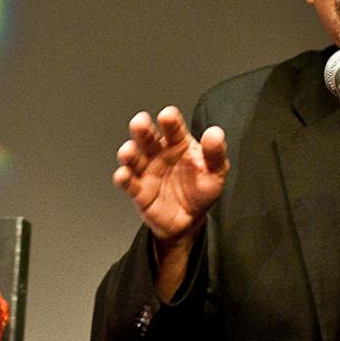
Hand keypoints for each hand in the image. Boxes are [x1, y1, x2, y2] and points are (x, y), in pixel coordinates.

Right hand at [114, 107, 229, 295]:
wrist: (188, 224)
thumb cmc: (202, 191)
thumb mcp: (215, 174)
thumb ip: (215, 154)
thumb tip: (214, 132)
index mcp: (179, 145)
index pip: (173, 129)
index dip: (169, 122)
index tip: (168, 116)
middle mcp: (159, 154)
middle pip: (148, 138)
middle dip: (143, 130)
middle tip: (141, 124)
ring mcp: (146, 172)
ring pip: (133, 157)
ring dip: (129, 152)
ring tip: (129, 151)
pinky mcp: (138, 192)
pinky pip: (128, 183)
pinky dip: (124, 178)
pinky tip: (123, 175)